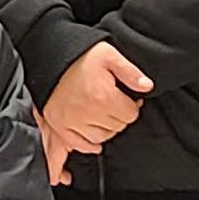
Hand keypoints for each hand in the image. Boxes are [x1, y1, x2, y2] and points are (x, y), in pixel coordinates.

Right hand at [37, 41, 153, 179]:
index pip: (130, 115)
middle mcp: (87, 112)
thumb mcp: (110, 55)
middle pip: (117, 127)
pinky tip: (94, 137)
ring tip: (103, 113)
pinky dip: (88, 144)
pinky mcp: (59, 125)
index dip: (132, 106)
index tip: (126, 98)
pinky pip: (79, 144)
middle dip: (120, 116)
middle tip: (114, 103)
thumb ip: (131, 72)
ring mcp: (71, 121)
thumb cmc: (81, 56)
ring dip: (106, 128)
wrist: (51, 58)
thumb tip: (147, 87)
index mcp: (103, 96)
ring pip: (101, 138)